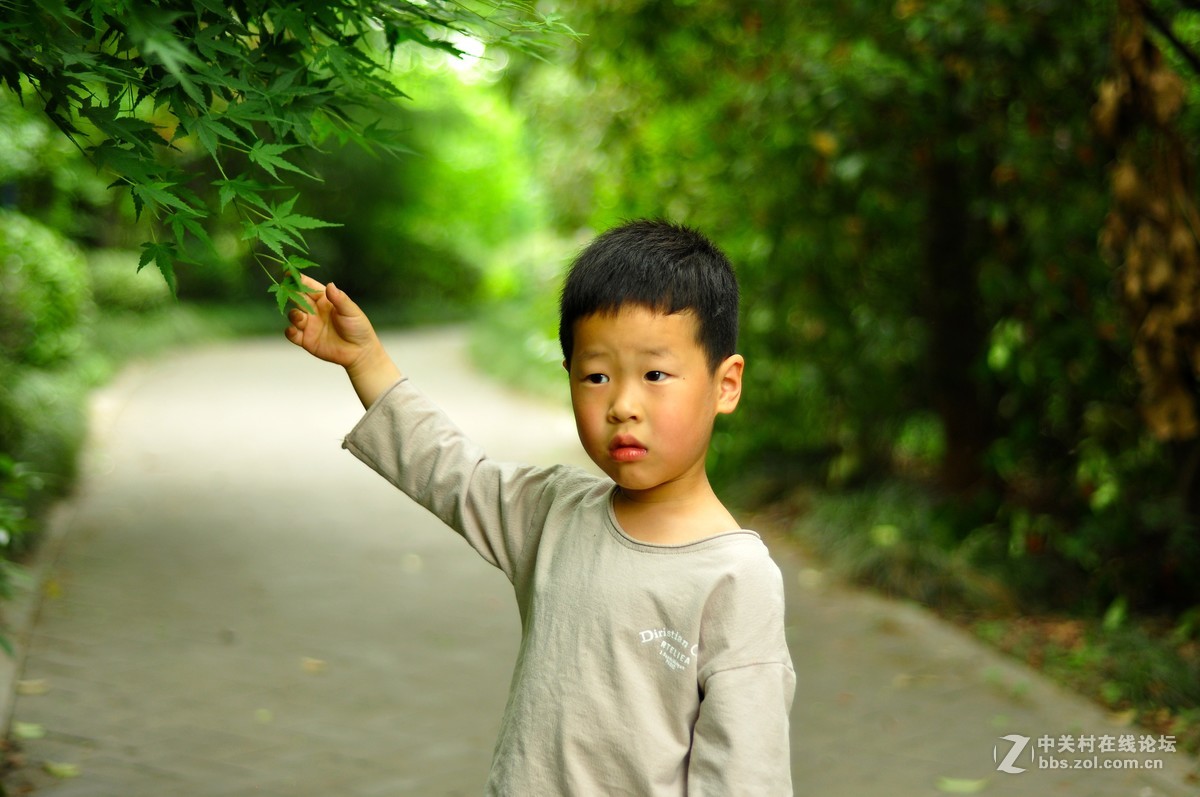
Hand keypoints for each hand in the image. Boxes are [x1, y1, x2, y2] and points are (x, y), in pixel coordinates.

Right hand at [285, 276, 401, 406]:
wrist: (360, 352)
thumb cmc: (359, 328)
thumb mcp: (352, 312)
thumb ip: (340, 299)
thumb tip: (330, 285)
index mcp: (325, 300)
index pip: (309, 287)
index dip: (298, 279)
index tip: (288, 271)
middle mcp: (314, 310)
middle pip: (297, 298)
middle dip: (290, 294)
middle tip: (285, 291)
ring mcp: (309, 325)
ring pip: (294, 315)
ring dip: (293, 314)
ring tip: (300, 317)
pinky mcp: (306, 340)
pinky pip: (292, 334)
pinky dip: (290, 331)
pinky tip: (293, 330)